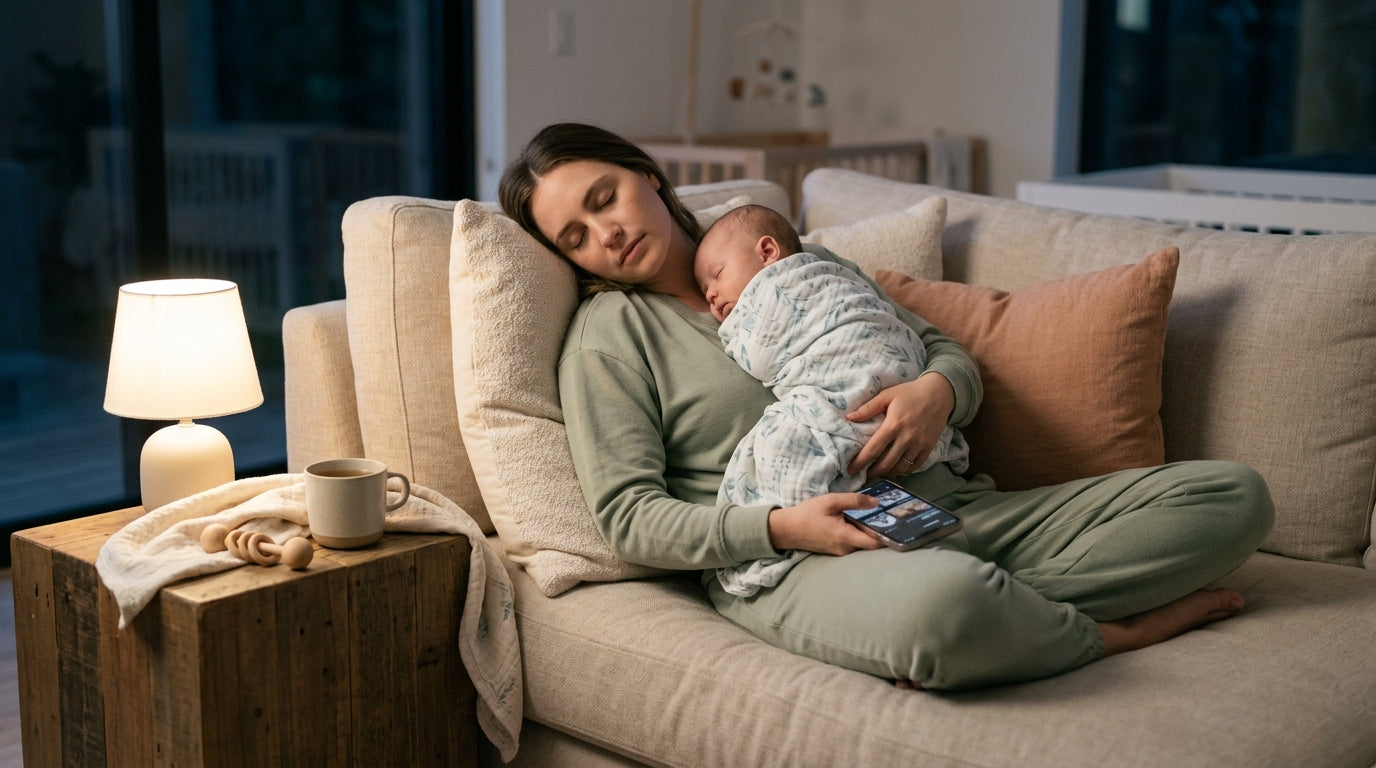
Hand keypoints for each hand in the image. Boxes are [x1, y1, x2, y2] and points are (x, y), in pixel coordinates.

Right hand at [767, 493, 884, 555]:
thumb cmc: (807, 514)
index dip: (889, 534)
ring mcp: (841, 551)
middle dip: (880, 528)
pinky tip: (859, 518)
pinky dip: (859, 531)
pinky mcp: (837, 549)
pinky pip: (854, 542)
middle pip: (871, 542)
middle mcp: (846, 548)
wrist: (786, 529)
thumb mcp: (831, 501)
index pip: (876, 542)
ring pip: (863, 542)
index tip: (899, 523)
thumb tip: (877, 503)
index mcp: (846, 537)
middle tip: (891, 513)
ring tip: (876, 513)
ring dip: (868, 529)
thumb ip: (854, 501)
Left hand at [847, 372, 955, 476]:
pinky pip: (915, 466)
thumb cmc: (910, 393)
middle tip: (864, 475)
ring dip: (888, 473)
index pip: (873, 449)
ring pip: (901, 468)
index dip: (860, 462)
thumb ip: (868, 408)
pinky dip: (904, 471)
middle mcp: (906, 437)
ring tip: (879, 472)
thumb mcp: (887, 395)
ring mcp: (919, 444)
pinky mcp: (929, 447)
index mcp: (893, 425)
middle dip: (873, 472)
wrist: (939, 393)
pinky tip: (896, 469)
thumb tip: (849, 417)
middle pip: (886, 463)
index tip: (851, 469)